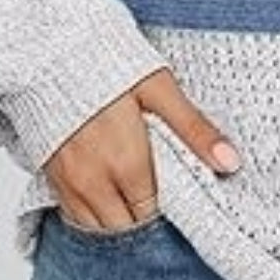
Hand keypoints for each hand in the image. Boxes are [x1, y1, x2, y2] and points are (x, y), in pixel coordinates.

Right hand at [44, 67, 241, 231]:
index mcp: (126, 163)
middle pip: (126, 229)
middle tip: (161, 202)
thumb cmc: (106, 64)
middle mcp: (94, 182)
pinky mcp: (49, 177)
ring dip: (118, 224)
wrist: (48, 50)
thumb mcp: (159, 88)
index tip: (180, 200)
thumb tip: (231, 162)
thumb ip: (194, 129)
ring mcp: (68, 183)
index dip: (169, 212)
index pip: (153, 214)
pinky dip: (92, 217)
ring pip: (97, 230)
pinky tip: (107, 200)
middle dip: (144, 222)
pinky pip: (73, 218)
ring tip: (135, 203)